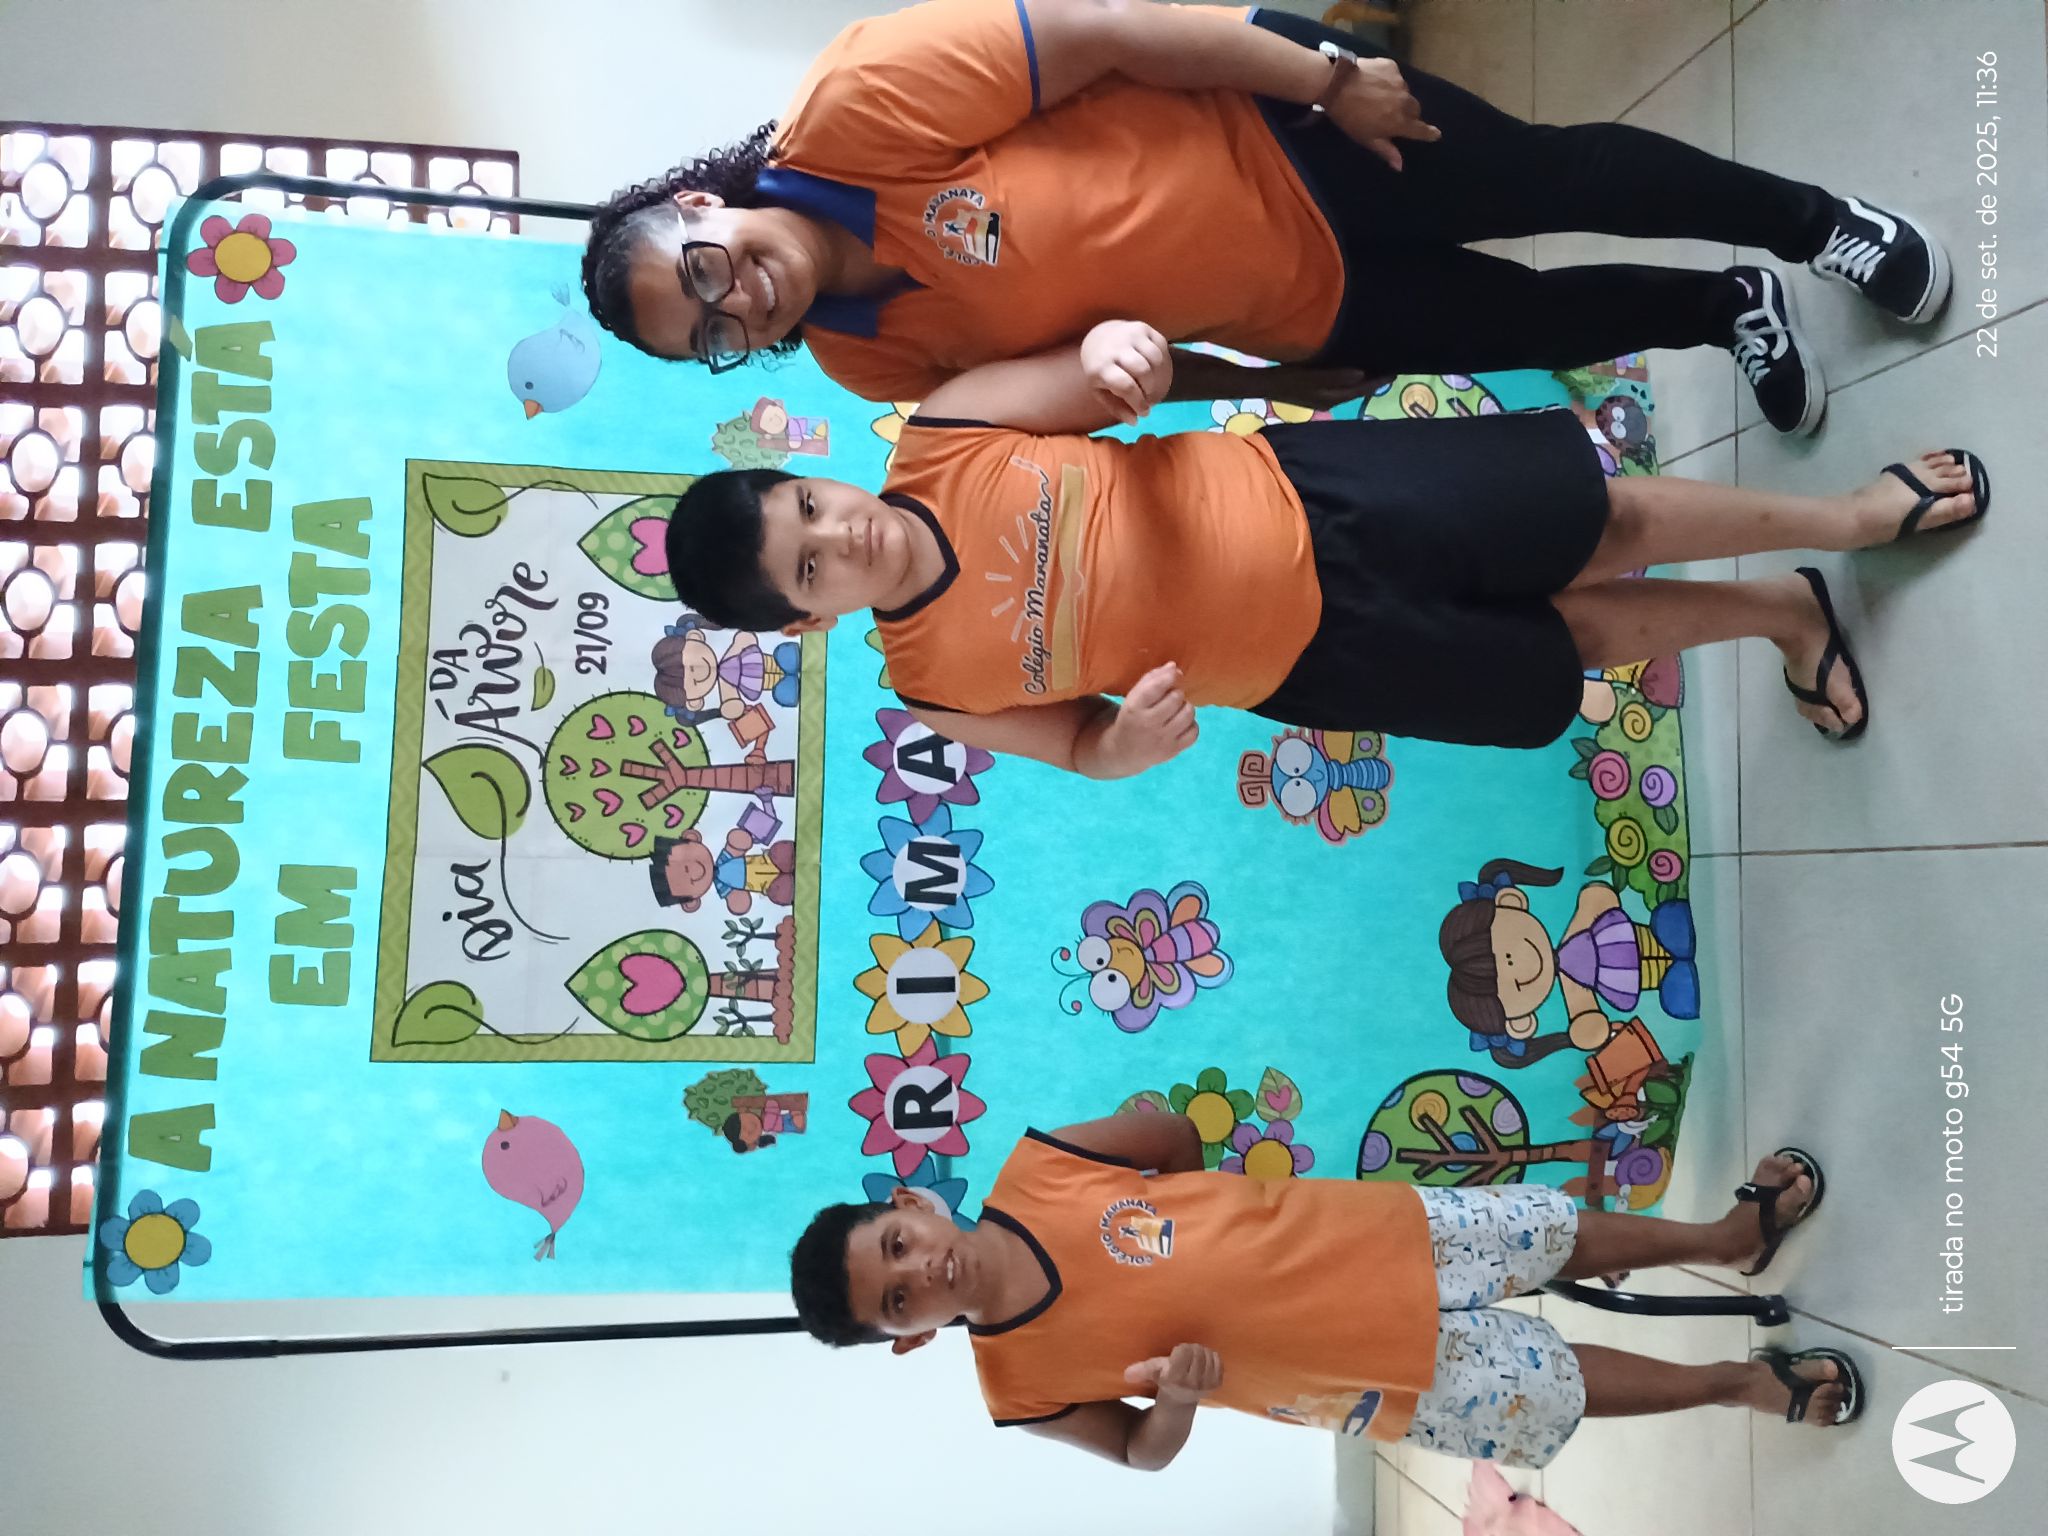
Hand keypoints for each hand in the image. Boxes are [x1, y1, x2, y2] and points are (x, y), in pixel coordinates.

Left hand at [1083, 321, 1173, 425]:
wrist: (1098, 338)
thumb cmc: (1101, 371)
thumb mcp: (1101, 392)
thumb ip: (1116, 408)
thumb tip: (1135, 421)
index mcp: (1101, 367)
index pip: (1126, 386)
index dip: (1139, 402)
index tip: (1144, 412)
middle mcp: (1115, 348)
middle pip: (1143, 371)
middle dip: (1149, 388)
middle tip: (1148, 396)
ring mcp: (1129, 335)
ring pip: (1155, 358)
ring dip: (1158, 376)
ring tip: (1151, 384)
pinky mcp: (1142, 327)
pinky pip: (1161, 346)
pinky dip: (1162, 361)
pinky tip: (1156, 370)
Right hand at [1102, 663, 1197, 773]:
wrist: (1125, 752)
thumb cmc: (1133, 717)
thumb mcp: (1133, 698)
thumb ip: (1151, 680)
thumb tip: (1173, 667)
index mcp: (1134, 708)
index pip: (1155, 688)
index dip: (1169, 676)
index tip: (1175, 672)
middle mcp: (1148, 724)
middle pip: (1175, 698)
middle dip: (1176, 693)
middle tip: (1172, 696)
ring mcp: (1162, 739)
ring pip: (1188, 713)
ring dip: (1185, 707)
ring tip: (1177, 709)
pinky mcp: (1173, 750)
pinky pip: (1194, 731)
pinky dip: (1191, 724)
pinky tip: (1181, 724)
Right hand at [1125, 1342, 1223, 1406]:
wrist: (1179, 1402)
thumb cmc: (1164, 1381)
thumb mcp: (1151, 1374)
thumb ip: (1141, 1371)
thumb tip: (1127, 1374)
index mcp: (1175, 1378)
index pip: (1184, 1351)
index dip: (1180, 1350)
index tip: (1176, 1354)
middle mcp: (1192, 1383)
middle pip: (1197, 1351)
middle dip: (1191, 1349)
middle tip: (1186, 1354)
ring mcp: (1206, 1385)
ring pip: (1208, 1355)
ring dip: (1202, 1353)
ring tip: (1194, 1358)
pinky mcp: (1216, 1385)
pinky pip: (1218, 1362)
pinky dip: (1213, 1358)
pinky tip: (1205, 1363)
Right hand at [1251, 364, 1383, 410]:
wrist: (1263, 384)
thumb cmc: (1286, 379)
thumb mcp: (1311, 377)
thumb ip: (1335, 376)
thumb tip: (1361, 374)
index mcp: (1332, 398)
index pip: (1361, 390)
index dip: (1378, 382)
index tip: (1395, 371)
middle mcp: (1330, 400)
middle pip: (1358, 391)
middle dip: (1374, 382)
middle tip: (1391, 368)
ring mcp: (1322, 397)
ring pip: (1350, 389)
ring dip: (1363, 381)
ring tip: (1376, 367)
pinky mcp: (1315, 391)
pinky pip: (1340, 385)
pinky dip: (1351, 378)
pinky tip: (1353, 369)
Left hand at [1324, 57, 1439, 171]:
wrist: (1336, 83)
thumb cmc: (1349, 116)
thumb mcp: (1366, 138)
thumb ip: (1386, 150)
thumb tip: (1400, 166)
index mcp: (1400, 122)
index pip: (1421, 130)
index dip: (1429, 133)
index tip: (1435, 134)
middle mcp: (1405, 102)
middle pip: (1414, 110)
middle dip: (1407, 114)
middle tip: (1391, 116)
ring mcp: (1400, 82)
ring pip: (1405, 92)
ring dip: (1397, 96)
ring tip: (1378, 97)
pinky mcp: (1392, 66)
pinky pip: (1395, 76)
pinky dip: (1388, 81)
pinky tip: (1373, 82)